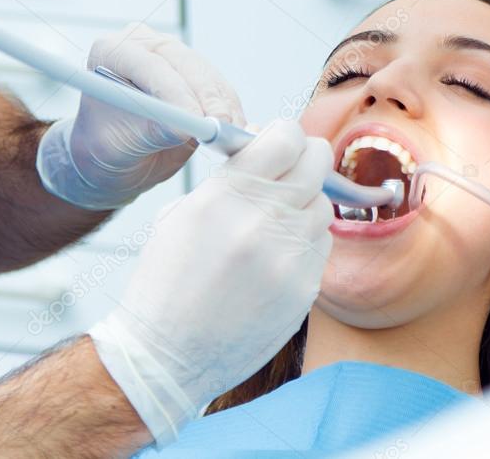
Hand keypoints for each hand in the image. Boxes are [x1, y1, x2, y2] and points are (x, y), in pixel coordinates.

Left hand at [37, 23, 245, 209]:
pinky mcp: (196, 74)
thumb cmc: (107, 148)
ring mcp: (172, 56)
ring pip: (207, 76)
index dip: (174, 91)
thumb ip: (153, 130)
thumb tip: (187, 127)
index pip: (149, 66)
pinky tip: (236, 129)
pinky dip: (229, 110)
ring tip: (232, 132)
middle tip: (220, 125)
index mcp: (111, 52)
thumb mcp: (120, 144)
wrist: (116, 158)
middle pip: (184, 65)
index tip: (194, 119)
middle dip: (206, 97)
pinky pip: (219, 89)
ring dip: (223, 105)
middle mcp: (143, 45)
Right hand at [88, 120, 333, 444]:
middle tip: (287, 170)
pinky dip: (305, 243)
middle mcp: (264, 221)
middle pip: (318, 161)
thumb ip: (228, 181)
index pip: (286, 136)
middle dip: (304, 159)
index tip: (276, 142)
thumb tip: (261, 155)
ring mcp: (290, 257)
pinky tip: (276, 258)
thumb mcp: (182, 214)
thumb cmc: (166, 284)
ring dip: (304, 205)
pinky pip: (321, 246)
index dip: (284, 134)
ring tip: (273, 223)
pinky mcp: (305, 288)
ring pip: (323, 205)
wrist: (168, 355)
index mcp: (227, 195)